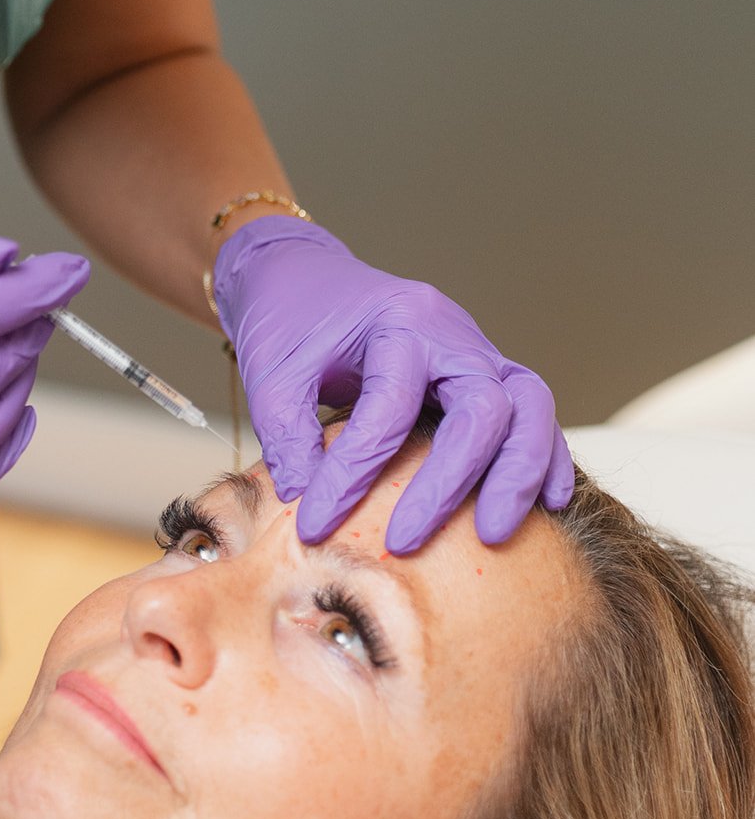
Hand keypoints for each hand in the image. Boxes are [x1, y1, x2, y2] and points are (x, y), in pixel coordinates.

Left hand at [211, 218, 572, 552]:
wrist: (306, 277)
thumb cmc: (290, 322)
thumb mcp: (271, 374)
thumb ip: (287, 435)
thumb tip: (308, 501)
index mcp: (397, 321)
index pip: (388, 408)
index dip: (351, 474)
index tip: (313, 526)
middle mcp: (450, 332)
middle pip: (484, 405)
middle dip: (454, 481)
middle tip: (408, 541)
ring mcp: (477, 350)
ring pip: (529, 405)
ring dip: (519, 472)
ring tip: (494, 533)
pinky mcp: (486, 372)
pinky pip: (532, 412)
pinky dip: (544, 456)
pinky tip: (547, 503)